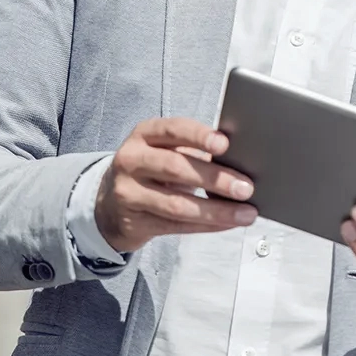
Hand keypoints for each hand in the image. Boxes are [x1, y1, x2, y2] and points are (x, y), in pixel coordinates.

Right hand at [95, 117, 256, 252]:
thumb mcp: (163, 150)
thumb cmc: (151, 170)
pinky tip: (227, 223)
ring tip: (245, 213)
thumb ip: (192, 150)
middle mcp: (131, 160)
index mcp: (143, 134)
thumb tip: (238, 162)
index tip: (225, 144)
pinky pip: (176, 226)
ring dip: (216, 211)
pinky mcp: (134, 222)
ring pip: (177, 204)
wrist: (110, 204)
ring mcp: (129, 193)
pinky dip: (207, 225)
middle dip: (215, 178)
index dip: (199, 136)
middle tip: (246, 187)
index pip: (172, 130)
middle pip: (176, 168)